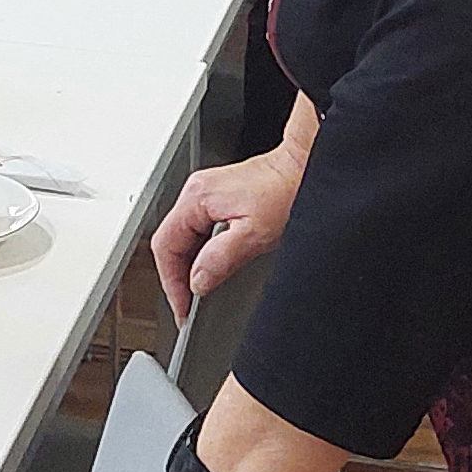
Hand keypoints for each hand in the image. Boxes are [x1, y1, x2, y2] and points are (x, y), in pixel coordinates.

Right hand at [150, 143, 305, 315]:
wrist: (306, 165)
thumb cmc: (287, 189)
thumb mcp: (254, 234)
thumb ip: (220, 259)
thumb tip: (198, 281)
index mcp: (196, 198)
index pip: (165, 246)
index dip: (170, 281)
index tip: (181, 306)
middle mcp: (196, 192)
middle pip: (170, 242)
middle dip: (177, 276)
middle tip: (187, 305)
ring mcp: (206, 193)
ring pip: (183, 237)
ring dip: (188, 265)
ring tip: (198, 291)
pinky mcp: (219, 196)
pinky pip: (197, 230)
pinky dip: (200, 252)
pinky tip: (211, 266)